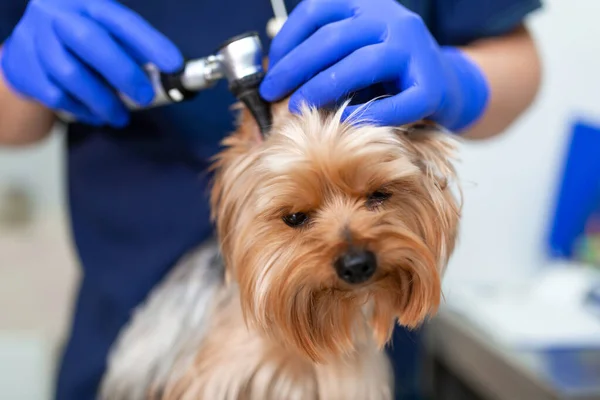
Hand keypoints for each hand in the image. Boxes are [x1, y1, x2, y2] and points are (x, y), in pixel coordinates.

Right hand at [0, 0, 182, 126]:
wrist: (28, 49)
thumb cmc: (80, 43)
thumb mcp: (105, 34)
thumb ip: (131, 50)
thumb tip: (164, 77)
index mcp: (88, 5)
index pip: (121, 20)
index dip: (150, 43)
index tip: (174, 65)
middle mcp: (59, 16)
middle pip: (91, 42)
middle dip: (124, 74)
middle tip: (145, 97)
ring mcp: (36, 39)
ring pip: (71, 74)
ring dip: (103, 102)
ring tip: (120, 116)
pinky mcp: (24, 67)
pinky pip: (57, 95)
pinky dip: (82, 110)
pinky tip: (96, 115)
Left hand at [259, 0, 489, 131]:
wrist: (445, 85)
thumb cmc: (387, 74)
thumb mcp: (353, 53)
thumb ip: (323, 58)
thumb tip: (276, 78)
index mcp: (366, 7)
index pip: (318, 11)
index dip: (287, 41)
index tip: (269, 70)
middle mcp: (391, 19)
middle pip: (334, 37)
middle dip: (296, 68)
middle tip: (273, 94)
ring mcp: (414, 50)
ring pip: (364, 63)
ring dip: (324, 87)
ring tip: (299, 107)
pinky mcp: (431, 87)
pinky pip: (397, 103)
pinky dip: (368, 115)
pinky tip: (344, 123)